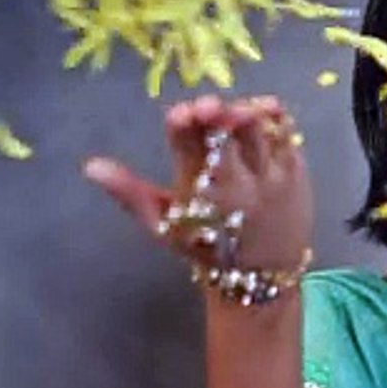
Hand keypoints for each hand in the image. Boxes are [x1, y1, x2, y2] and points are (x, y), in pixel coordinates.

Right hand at [83, 94, 313, 270]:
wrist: (261, 279)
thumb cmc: (206, 247)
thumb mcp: (164, 225)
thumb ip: (129, 192)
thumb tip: (91, 166)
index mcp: (198, 193)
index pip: (187, 150)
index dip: (183, 124)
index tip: (180, 114)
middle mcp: (236, 183)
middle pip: (225, 136)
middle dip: (214, 115)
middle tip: (206, 108)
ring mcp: (269, 177)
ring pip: (259, 131)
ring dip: (244, 112)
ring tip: (233, 109)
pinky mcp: (295, 174)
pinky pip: (288, 136)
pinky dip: (274, 118)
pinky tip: (261, 110)